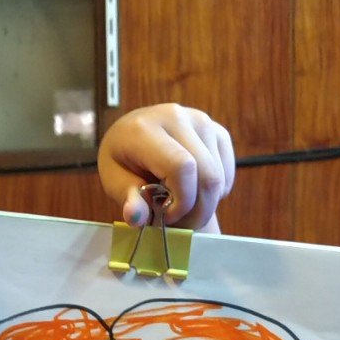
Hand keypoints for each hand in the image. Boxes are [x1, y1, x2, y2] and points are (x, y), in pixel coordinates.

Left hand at [97, 103, 235, 233]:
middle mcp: (176, 117)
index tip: (168, 216)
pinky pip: (227, 169)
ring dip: (206, 202)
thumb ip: (127, 199)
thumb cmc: (122, 160)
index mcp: (145, 129)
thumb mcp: (113, 180)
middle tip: (182, 222)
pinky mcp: (216, 129)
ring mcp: (200, 120)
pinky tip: (195, 190)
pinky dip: (217, 190)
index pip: (181, 167)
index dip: (182, 201)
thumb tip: (136, 217)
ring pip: (219, 175)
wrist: (133, 133)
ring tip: (183, 206)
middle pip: (208, 174)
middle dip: (199, 209)